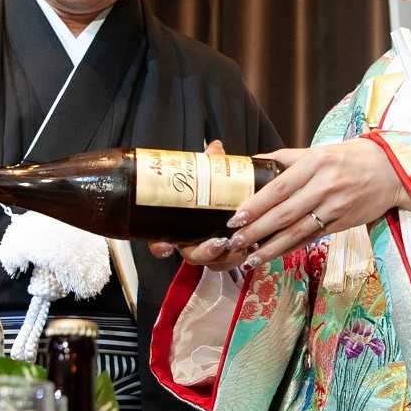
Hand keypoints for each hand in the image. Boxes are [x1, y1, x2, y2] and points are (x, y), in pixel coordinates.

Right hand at [146, 139, 255, 272]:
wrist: (228, 198)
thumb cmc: (209, 189)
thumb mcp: (207, 174)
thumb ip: (209, 163)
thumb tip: (216, 147)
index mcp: (177, 225)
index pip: (159, 241)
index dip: (160, 247)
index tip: (166, 247)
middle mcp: (189, 241)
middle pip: (191, 255)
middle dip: (204, 252)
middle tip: (218, 243)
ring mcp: (207, 250)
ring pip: (212, 263)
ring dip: (225, 258)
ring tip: (240, 245)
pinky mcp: (225, 254)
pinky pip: (229, 263)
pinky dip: (239, 259)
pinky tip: (250, 251)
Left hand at [223, 138, 410, 267]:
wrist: (393, 172)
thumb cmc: (353, 157)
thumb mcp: (320, 150)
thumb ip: (286, 158)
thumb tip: (255, 161)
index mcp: (316, 163)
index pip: (280, 187)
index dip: (256, 204)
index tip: (237, 217)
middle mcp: (325, 186)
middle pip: (285, 213)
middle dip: (257, 230)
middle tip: (234, 241)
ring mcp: (335, 207)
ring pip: (297, 231)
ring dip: (271, 248)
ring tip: (249, 257)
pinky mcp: (342, 224)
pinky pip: (312, 237)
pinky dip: (291, 248)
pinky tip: (274, 255)